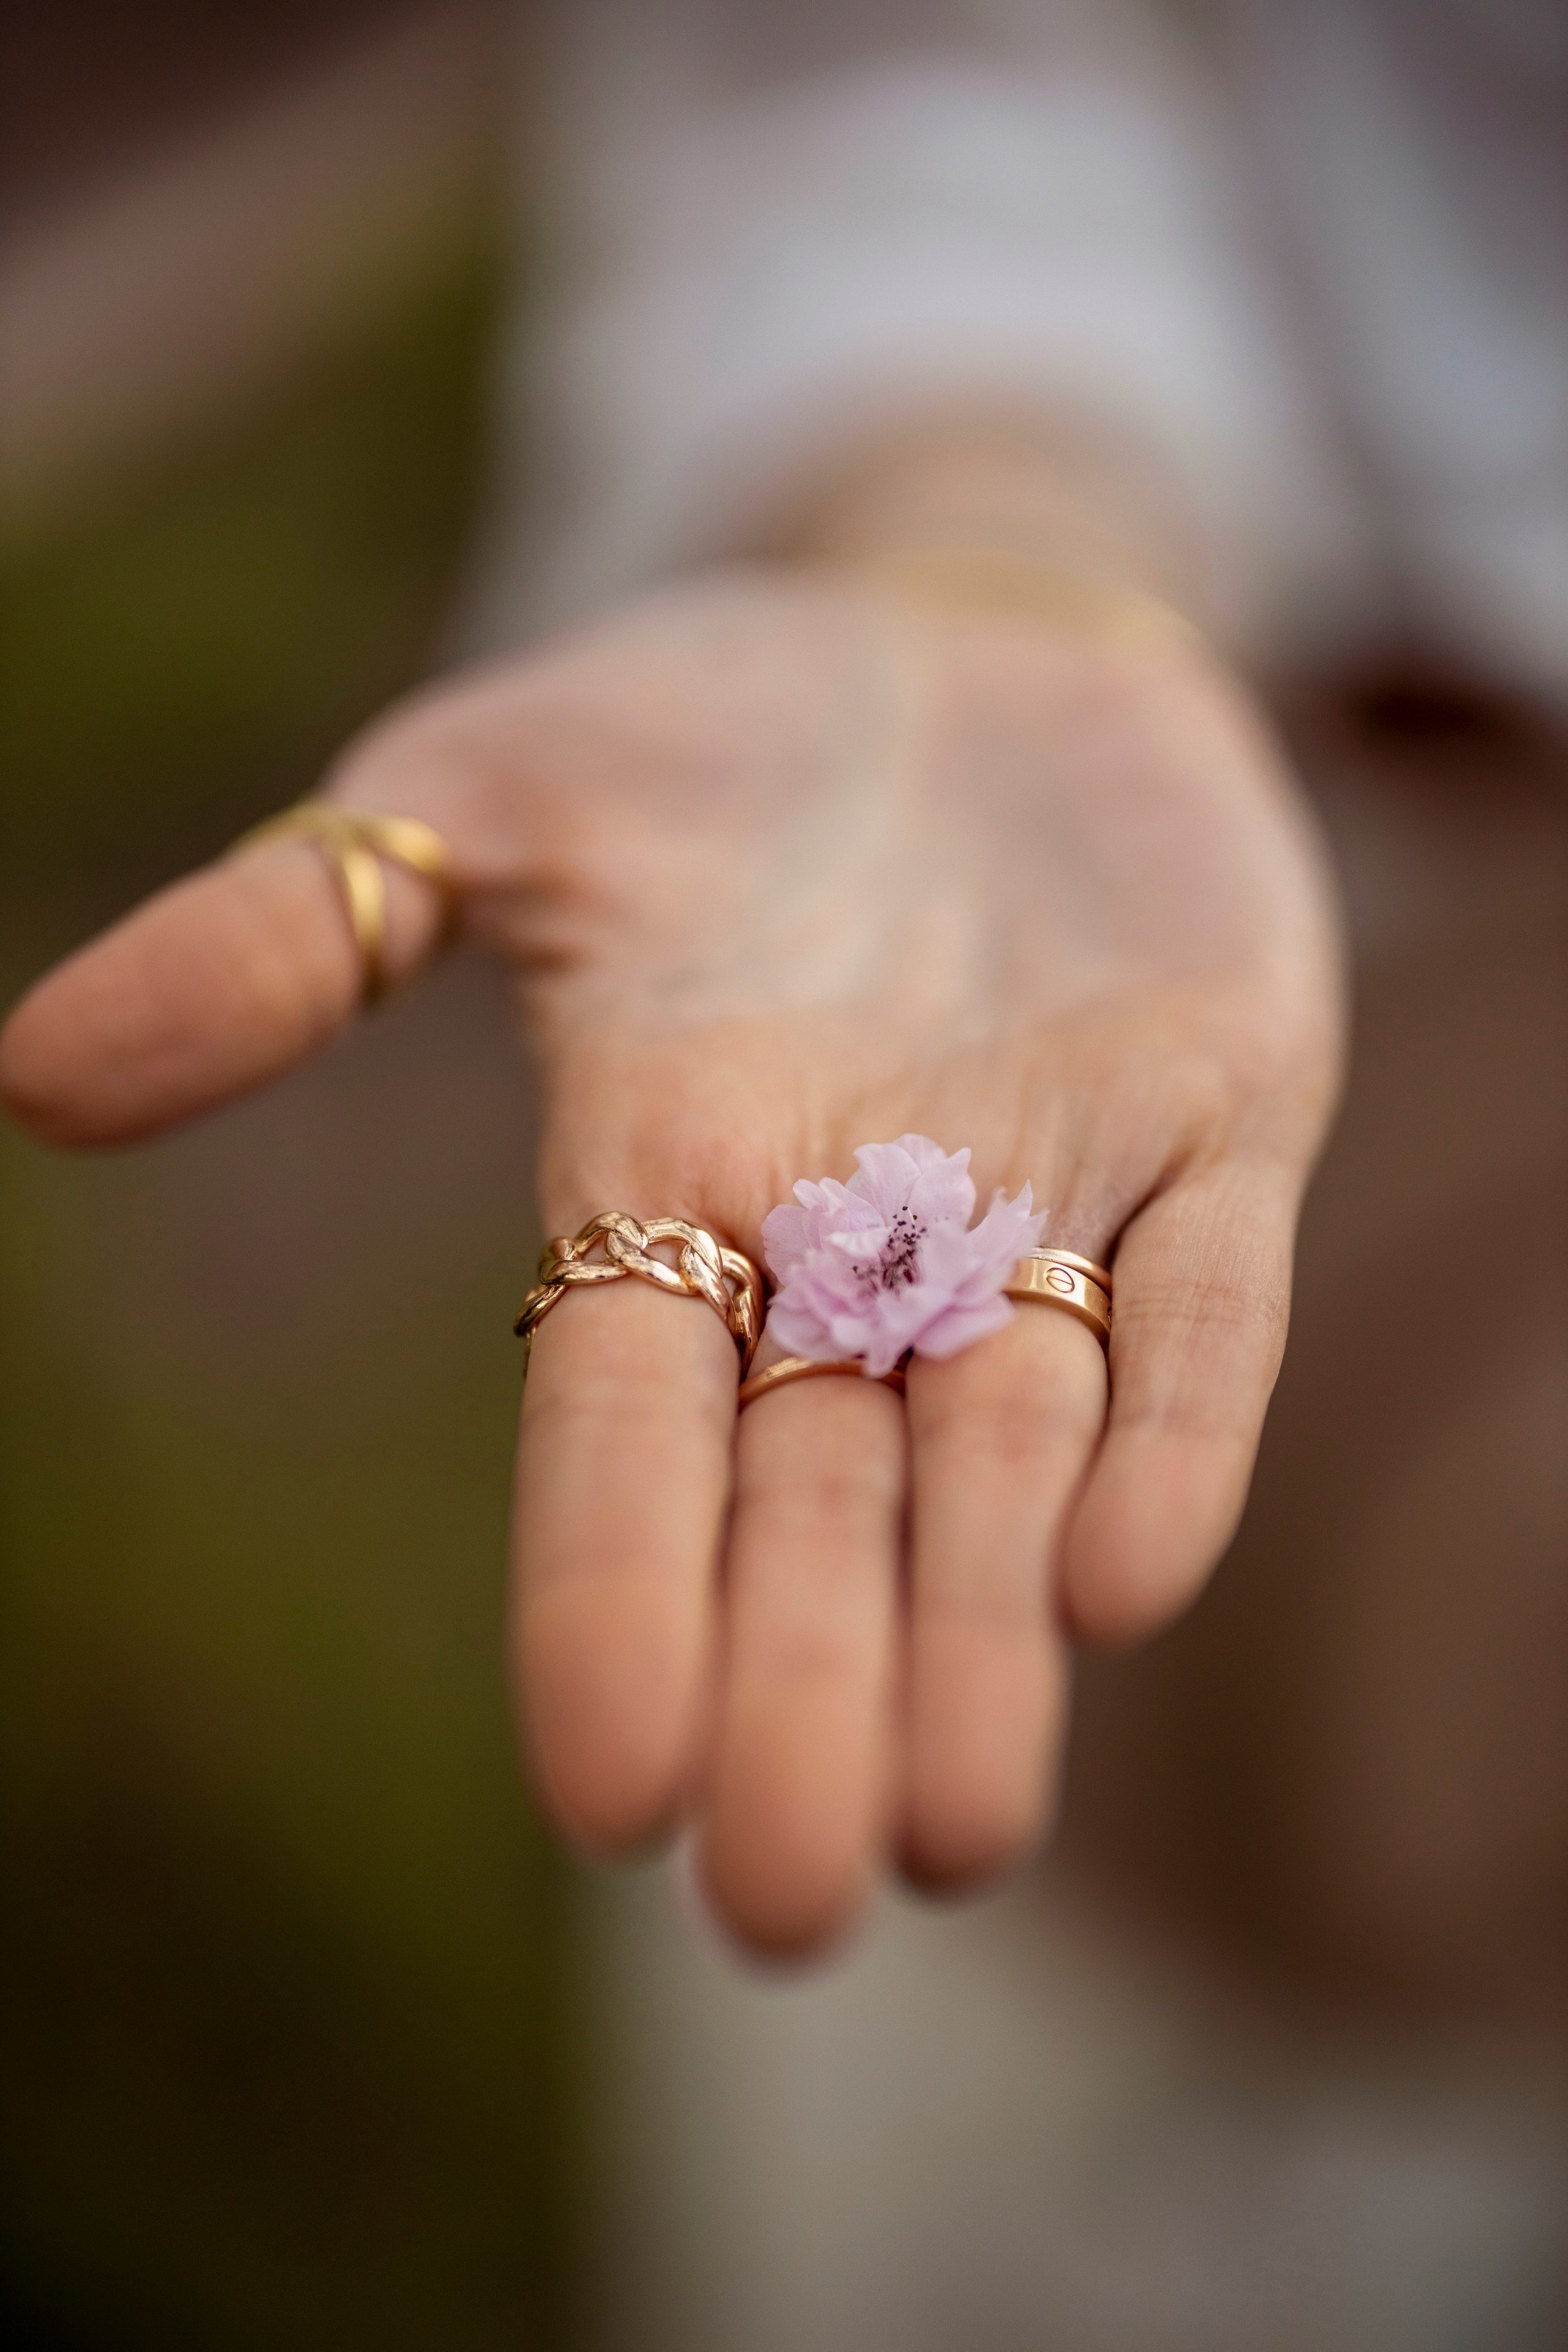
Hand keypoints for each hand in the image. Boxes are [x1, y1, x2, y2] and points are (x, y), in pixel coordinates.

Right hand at [0, 570, 1345, 1954]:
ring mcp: (1048, 1176)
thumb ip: (295, 933)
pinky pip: (1204, 1293)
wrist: (962, 638)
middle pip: (820, 1489)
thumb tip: (28, 1076)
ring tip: (951, 1841)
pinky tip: (1130, 1584)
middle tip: (786, 1910)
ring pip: (1011, 1446)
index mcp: (665, 1165)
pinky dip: (1177, 1422)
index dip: (609, 1587)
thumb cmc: (699, 732)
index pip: (621, 1418)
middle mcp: (854, 1223)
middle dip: (806, 1682)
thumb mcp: (479, 790)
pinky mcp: (1224, 1106)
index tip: (605, 1787)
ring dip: (985, 1629)